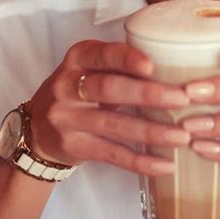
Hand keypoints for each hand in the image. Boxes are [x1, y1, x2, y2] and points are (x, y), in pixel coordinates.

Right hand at [26, 40, 189, 175]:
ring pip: (114, 125)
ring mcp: (68, 118)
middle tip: (182, 99)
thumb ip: (119, 65)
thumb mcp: (89, 68)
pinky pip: (111, 154)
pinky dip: (140, 161)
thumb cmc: (77, 90)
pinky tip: (164, 164)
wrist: (37, 128)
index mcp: (77, 58)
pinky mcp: (74, 146)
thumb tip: (173, 69)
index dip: (126, 59)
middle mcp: (67, 86)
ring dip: (151, 131)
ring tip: (182, 137)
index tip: (152, 65)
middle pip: (109, 89)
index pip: (101, 54)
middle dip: (148, 94)